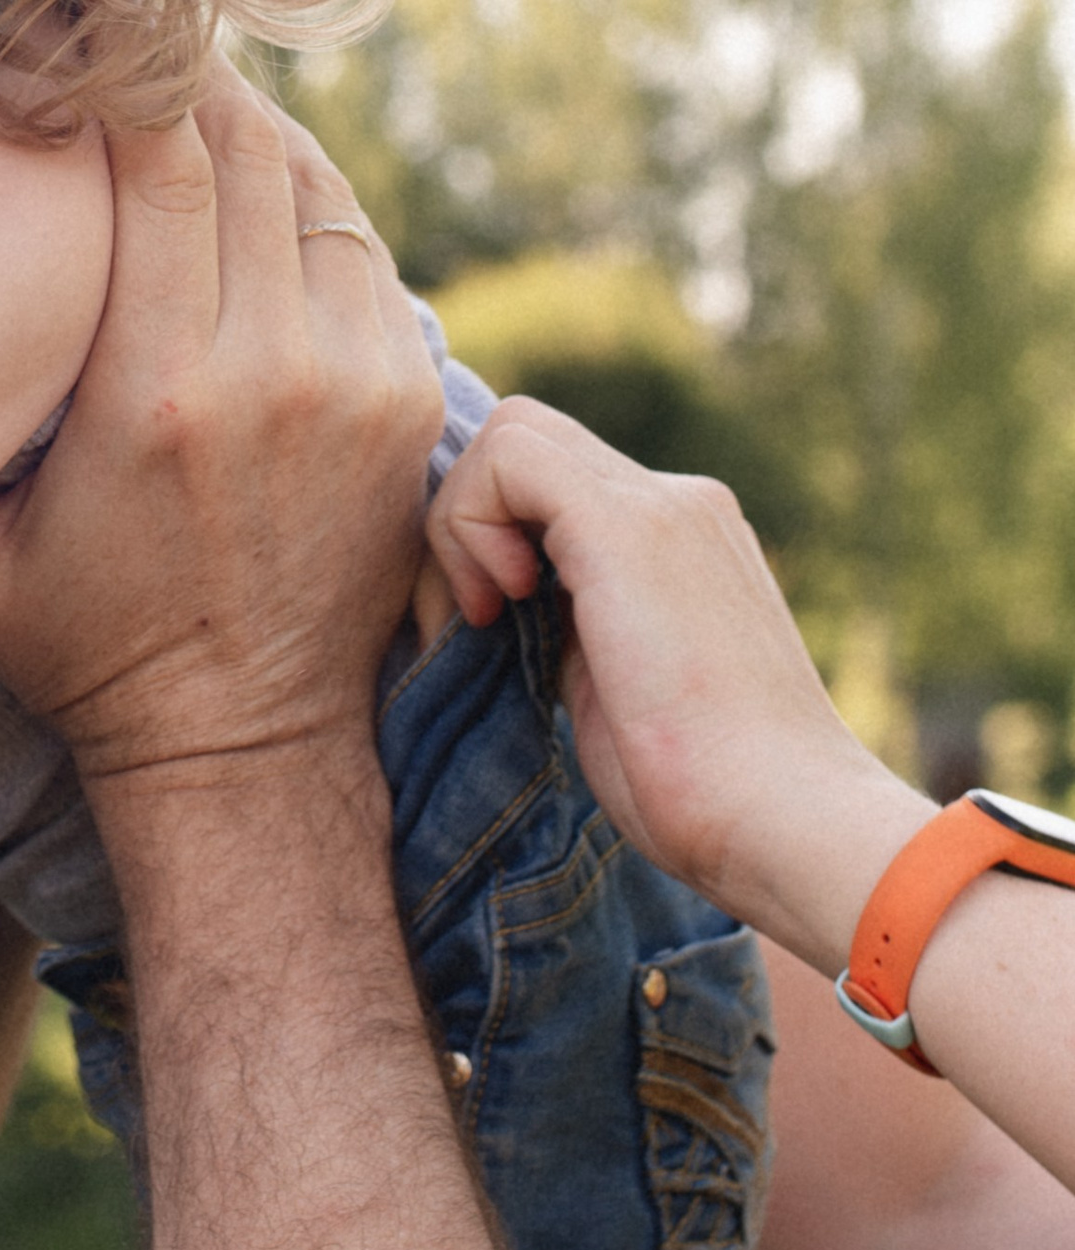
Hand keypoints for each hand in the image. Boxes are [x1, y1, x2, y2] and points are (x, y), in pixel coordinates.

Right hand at [0, 71, 441, 795]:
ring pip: (313, 183)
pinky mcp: (407, 398)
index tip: (85, 27)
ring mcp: (354, 382)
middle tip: (135, 36)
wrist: (239, 746)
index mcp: (151, 394)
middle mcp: (268, 373)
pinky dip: (308, 201)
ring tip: (191, 99)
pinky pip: (361, 247)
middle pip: (245, 147)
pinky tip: (257, 188)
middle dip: (190, 78)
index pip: (159, 164)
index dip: (128, 75)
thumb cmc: (77, 646)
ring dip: (255, 131)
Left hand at [426, 397, 922, 958]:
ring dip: (466, 517)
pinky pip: (510, 455)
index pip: (555, 477)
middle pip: (529, 437)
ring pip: (515, 430)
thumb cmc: (702, 791)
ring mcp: (662, 503)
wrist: (783, 818)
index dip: (494, 530)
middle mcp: (678, 502)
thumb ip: (571, 622)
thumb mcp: (616, 682)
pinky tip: (498, 603)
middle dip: (471, 514)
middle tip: (477, 615)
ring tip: (487, 614)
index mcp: (682, 537)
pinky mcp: (629, 524)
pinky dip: (471, 519)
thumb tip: (496, 601)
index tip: (488, 622)